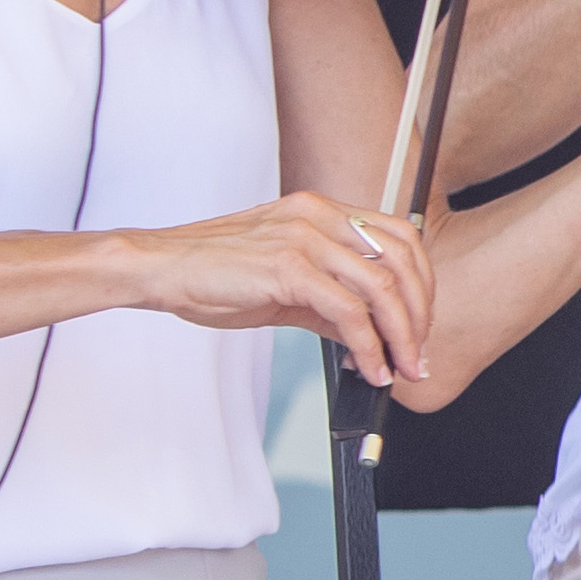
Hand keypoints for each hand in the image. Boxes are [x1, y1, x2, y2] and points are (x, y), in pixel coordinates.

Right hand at [138, 189, 441, 388]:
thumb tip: (366, 333)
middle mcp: (319, 216)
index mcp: (321, 210)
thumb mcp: (283, 279)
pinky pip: (348, 311)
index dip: (420, 284)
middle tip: (416, 355)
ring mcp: (305, 238)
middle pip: (402, 261)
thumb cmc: (212, 271)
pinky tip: (369, 368)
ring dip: (401, 337)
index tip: (418, 325)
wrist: (160, 268)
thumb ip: (328, 299)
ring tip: (401, 369)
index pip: (399, 238)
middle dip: (418, 315)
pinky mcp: (289, 267)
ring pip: (382, 287)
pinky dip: (368, 345)